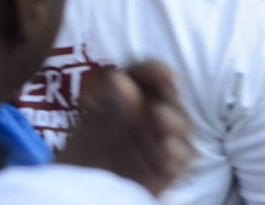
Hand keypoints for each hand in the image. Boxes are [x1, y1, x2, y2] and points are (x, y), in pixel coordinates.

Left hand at [57, 61, 193, 196]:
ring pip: (182, 123)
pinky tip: (166, 152)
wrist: (80, 197)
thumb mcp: (89, 127)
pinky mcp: (168, 166)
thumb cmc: (81, 158)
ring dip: (175, 121)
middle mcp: (148, 116)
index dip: (154, 71)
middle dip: (168, 98)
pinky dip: (178, 152)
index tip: (163, 74)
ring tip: (161, 120)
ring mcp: (160, 140)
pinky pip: (184, 155)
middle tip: (157, 106)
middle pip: (169, 97)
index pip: (146, 76)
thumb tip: (120, 78)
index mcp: (127, 99)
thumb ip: (107, 104)